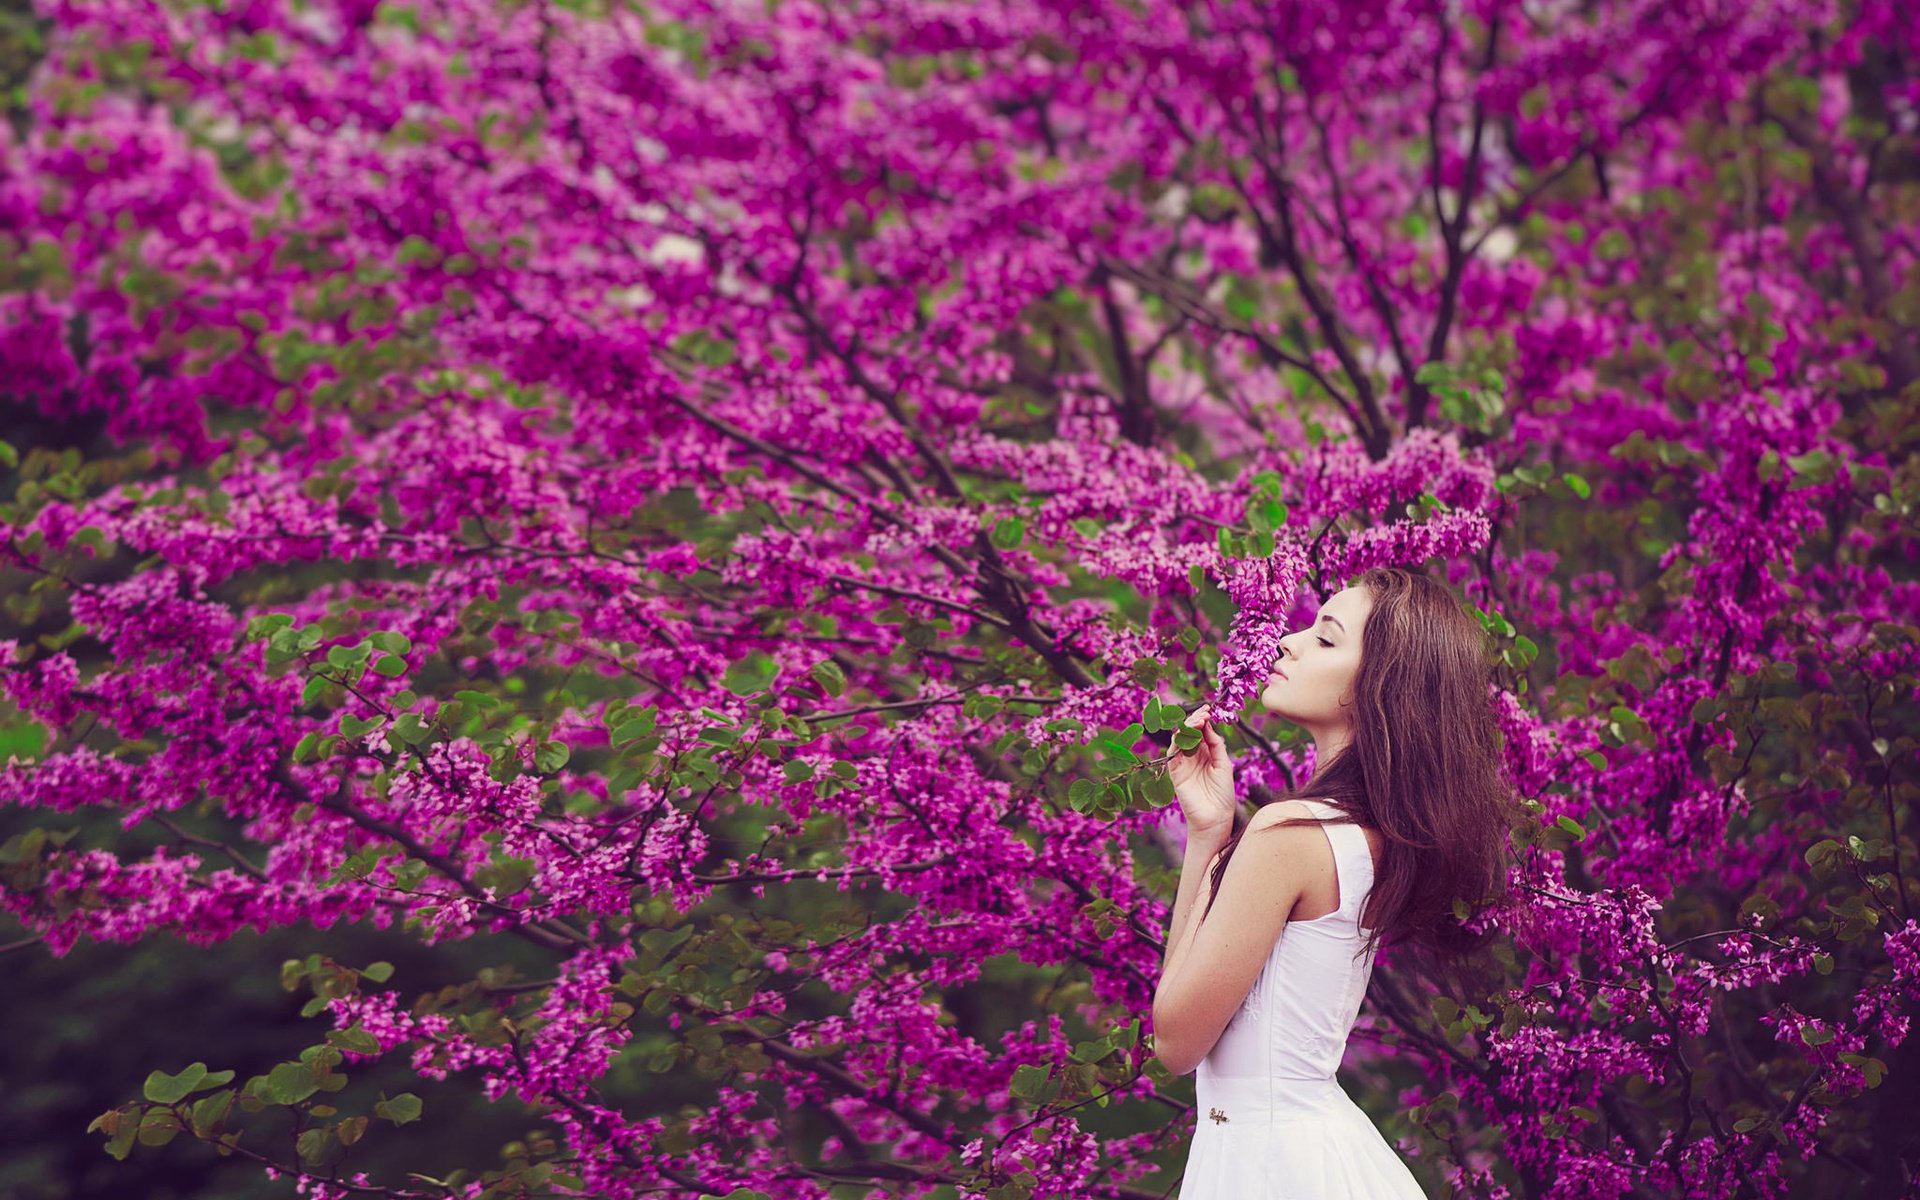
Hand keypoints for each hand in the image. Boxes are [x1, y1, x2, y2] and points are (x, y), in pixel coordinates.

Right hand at [1167, 704, 1234, 836]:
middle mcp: (1192, 757)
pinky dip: (1179, 740)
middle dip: (1195, 720)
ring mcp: (1183, 764)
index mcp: (1205, 754)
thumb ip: (1216, 745)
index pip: (1200, 732)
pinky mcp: (1175, 772)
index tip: (1208, 709)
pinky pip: (1173, 752)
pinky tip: (1190, 733)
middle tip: (1204, 713)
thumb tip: (1208, 725)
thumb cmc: (1223, 793)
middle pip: (1188, 732)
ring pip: (1180, 739)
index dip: (1203, 719)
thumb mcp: (1224, 764)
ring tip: (1199, 720)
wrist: (1216, 817)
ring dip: (1188, 727)